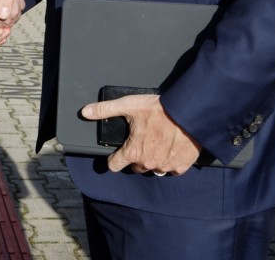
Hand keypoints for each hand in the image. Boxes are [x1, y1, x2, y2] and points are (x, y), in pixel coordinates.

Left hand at [80, 94, 200, 175]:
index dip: (114, 159)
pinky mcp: (180, 167)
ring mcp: (164, 167)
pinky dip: (171, 161)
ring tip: (159, 143)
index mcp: (133, 152)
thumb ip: (106, 110)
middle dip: (137, 156)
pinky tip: (172, 148)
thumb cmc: (159, 110)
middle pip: (135, 166)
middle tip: (143, 140)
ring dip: (154, 159)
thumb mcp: (129, 105)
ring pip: (153, 168)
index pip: (114, 165)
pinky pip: (171, 169)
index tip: (117, 154)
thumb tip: (86, 112)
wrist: (189, 114)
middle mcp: (147, 163)